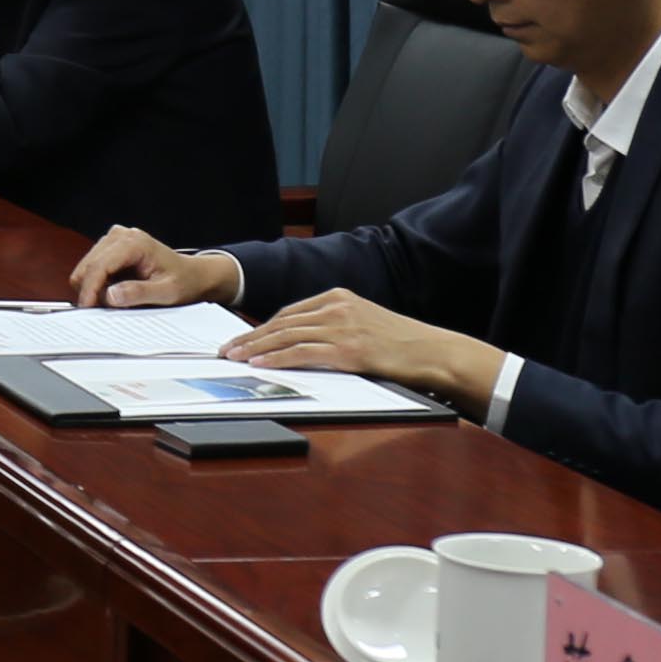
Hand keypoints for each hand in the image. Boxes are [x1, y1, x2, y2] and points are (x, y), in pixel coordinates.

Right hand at [68, 227, 247, 310]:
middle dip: (92, 290)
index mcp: (134, 243)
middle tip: (107, 309)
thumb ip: (139, 293)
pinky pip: (92, 268)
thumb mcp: (166, 292)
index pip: (100, 265)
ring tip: (117, 299)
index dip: (90, 288)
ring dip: (95, 287)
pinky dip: (98, 283)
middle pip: (89, 266)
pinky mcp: (110, 248)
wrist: (192, 276)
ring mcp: (114, 239)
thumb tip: (110, 295)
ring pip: (87, 267)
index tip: (86, 307)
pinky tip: (116, 290)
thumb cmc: (184, 282)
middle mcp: (121, 236)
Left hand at [230, 286, 495, 405]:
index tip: (243, 338)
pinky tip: (260, 364)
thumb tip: (303, 339)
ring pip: (286, 336)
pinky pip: (303, 354)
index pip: (290, 312)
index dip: (262, 327)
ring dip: (255, 348)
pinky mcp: (348, 350)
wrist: (433, 351)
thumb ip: (334, 323)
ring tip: (234, 357)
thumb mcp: (364, 321)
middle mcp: (336, 307)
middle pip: (282, 322)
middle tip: (227, 348)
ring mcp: (342, 327)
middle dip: (251, 337)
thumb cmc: (401, 342)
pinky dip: (277, 359)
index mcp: (339, 297)